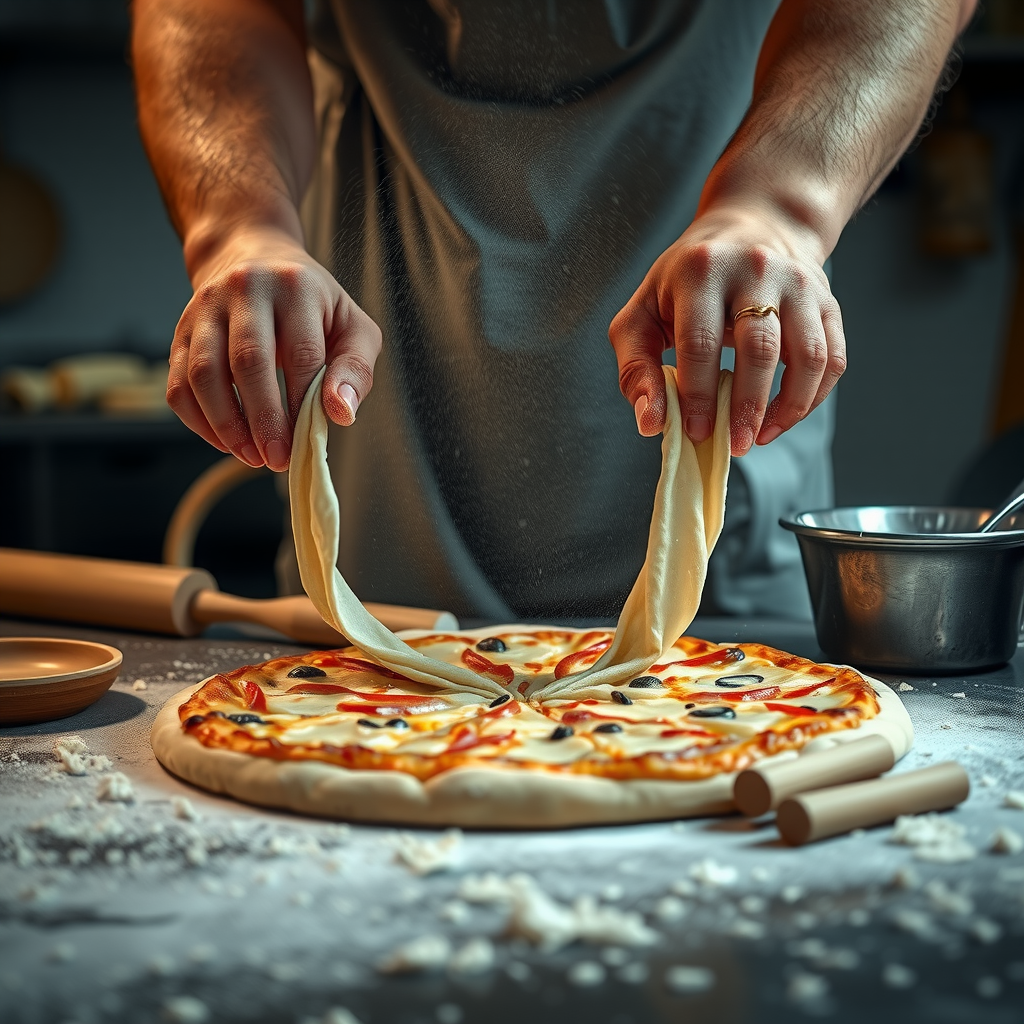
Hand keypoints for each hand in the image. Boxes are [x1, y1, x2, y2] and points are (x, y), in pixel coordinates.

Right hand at [167, 226, 381, 470]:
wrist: (254, 259)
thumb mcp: (352, 327)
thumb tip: (341, 412)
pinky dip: (199, 422)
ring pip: (204, 374)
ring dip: (227, 425)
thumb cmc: (314, 306)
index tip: (305, 444)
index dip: (301, 405)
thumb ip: (355, 369)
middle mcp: (245, 289)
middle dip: (263, 420)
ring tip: (251, 456)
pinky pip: (178, 384)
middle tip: (277, 459)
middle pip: (248, 362)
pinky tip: (225, 442)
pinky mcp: (180, 331)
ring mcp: (205, 308)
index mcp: (295, 287)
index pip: (301, 354)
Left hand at [608, 204, 845, 454]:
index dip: (699, 395)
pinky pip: (833, 359)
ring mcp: (799, 284)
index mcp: (701, 271)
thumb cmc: (686, 284)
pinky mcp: (827, 302)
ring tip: (758, 436)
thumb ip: (635, 368)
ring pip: (809, 356)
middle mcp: (755, 270)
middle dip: (746, 407)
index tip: (696, 432)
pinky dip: (811, 398)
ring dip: (787, 408)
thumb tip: (652, 422)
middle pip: (759, 349)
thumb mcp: (642, 314)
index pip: (701, 342)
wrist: (751, 230)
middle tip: (732, 444)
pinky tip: (783, 418)